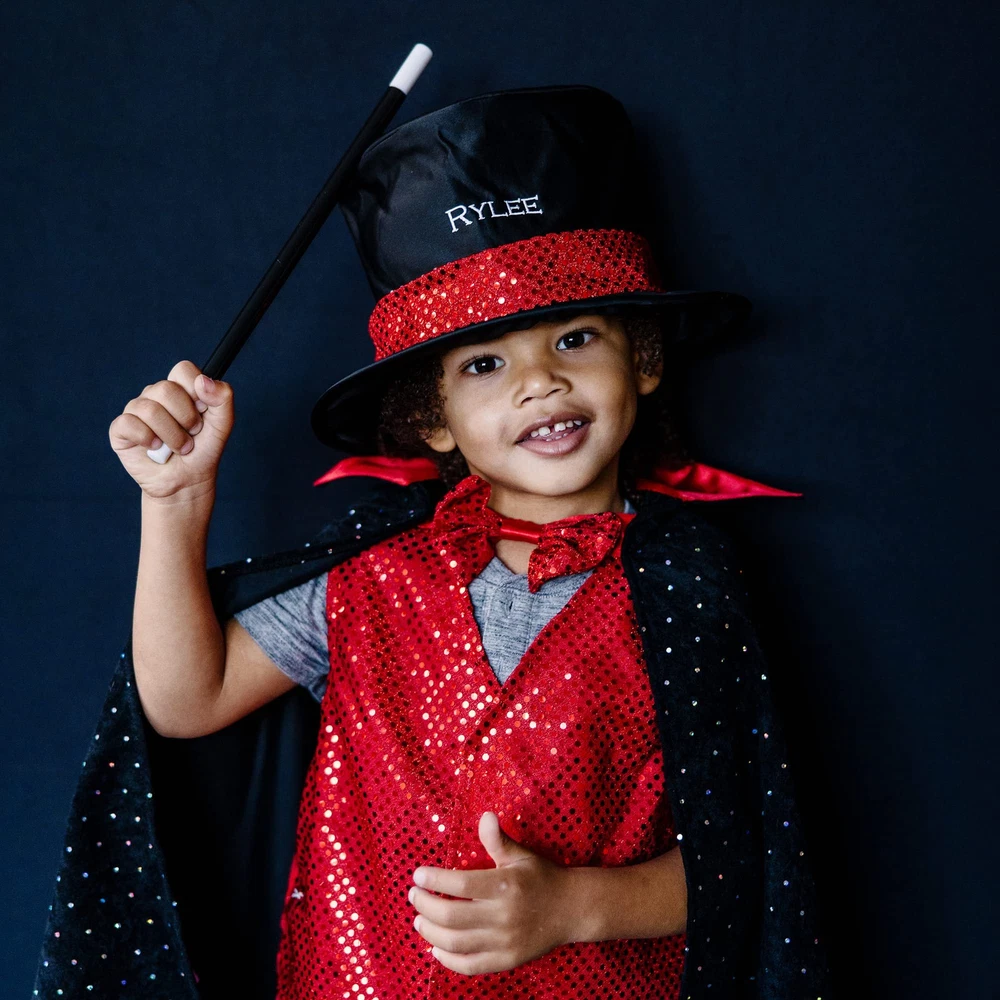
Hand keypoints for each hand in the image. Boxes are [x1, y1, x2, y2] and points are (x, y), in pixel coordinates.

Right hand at [108, 360, 233, 501]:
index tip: (203, 412)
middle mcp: (156, 395)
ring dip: (172, 436)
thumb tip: (203, 380)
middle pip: (166, 388)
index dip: (195, 391)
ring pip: (149, 409)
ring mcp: (136, 411)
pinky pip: (128, 424)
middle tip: (192, 435)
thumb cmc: (203, 451)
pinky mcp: (121, 429)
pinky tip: (156, 449)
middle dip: (186, 418)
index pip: (183, 370)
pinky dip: (148, 440)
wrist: (188, 481)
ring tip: (179, 447)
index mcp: (180, 389)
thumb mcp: (223, 425)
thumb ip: (223, 398)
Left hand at [408, 811, 572, 975]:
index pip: (461, 883)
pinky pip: (470, 965)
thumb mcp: (521, 855)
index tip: (418, 875)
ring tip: (419, 920)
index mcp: (506, 885)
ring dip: (430, 932)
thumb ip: (498, 840)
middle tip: (414, 896)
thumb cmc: (541, 877)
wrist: (571, 909)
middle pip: (452, 916)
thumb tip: (485, 815)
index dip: (435, 880)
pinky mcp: (507, 960)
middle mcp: (504, 916)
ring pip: (456, 942)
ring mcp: (505, 942)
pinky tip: (436, 948)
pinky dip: (448, 960)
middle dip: (425, 906)